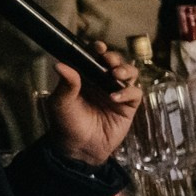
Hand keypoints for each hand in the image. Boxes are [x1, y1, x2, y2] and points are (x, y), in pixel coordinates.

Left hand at [43, 41, 138, 167]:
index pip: (95, 58)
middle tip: (109, 61)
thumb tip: (60, 64)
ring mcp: (117, 94)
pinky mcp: (129, 107)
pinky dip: (128, 92)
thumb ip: (65, 84)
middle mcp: (103, 83)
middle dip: (115, 58)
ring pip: (130, 74)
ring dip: (125, 70)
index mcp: (86, 78)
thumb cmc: (66, 124)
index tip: (98, 47)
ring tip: (116, 74)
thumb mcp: (60, 103)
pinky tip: (115, 97)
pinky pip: (135, 94)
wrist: (79, 148)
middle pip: (116, 62)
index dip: (99, 50)